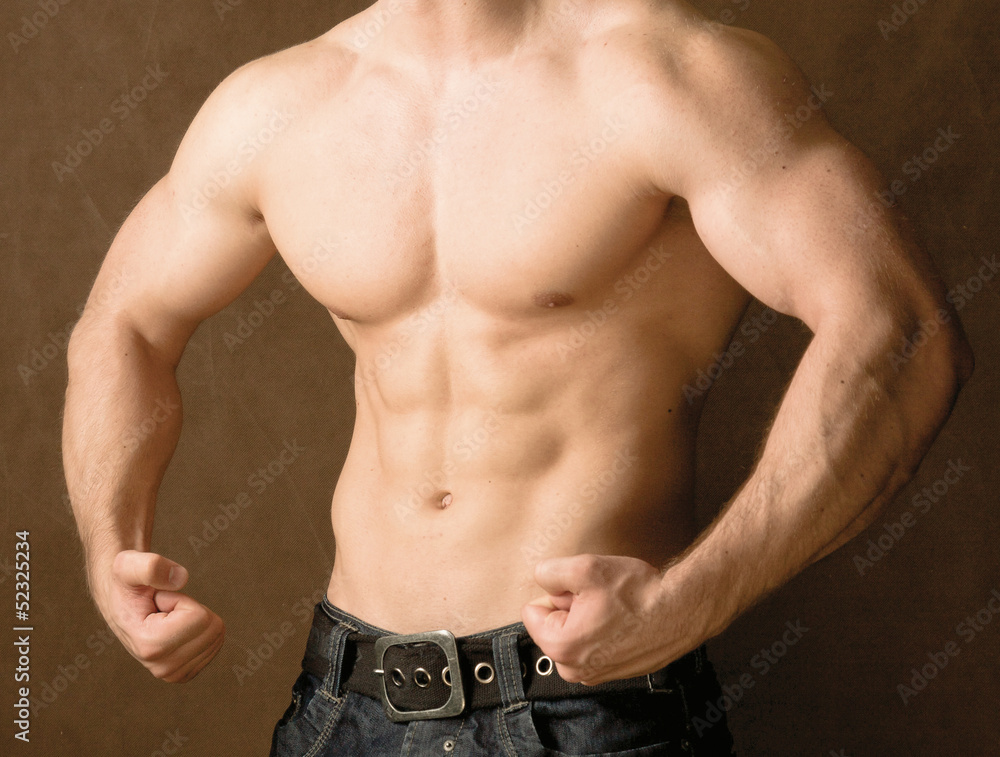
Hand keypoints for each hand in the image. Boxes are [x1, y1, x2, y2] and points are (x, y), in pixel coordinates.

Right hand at [92, 550, 224, 682]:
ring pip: (217, 635)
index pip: (201, 618)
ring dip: (196, 620)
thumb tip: (181, 578)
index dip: (182, 600)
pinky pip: (217, 643)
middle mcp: (162, 668)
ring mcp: (174, 674)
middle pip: (214, 629)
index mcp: (150, 647)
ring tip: (167, 618)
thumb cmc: (126, 582)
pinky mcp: (185, 672)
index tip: (158, 602)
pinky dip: (201, 630)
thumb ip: (150, 567)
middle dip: (192, 610)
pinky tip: (175, 628)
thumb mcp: (130, 566)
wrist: (120, 602)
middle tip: (164, 610)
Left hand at [521, 554, 692, 684]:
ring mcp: (596, 674)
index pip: (532, 611)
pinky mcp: (614, 672)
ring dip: (588, 618)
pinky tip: (624, 621)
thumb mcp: (584, 568)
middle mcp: (574, 669)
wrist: (681, 610)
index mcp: (560, 647)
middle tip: (600, 599)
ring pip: (575, 633)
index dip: (557, 593)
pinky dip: (604, 631)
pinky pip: (595, 644)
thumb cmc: (637, 593)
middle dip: (571, 608)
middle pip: (553, 624)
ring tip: (614, 609)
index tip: (582, 593)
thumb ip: (549, 572)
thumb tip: (542, 580)